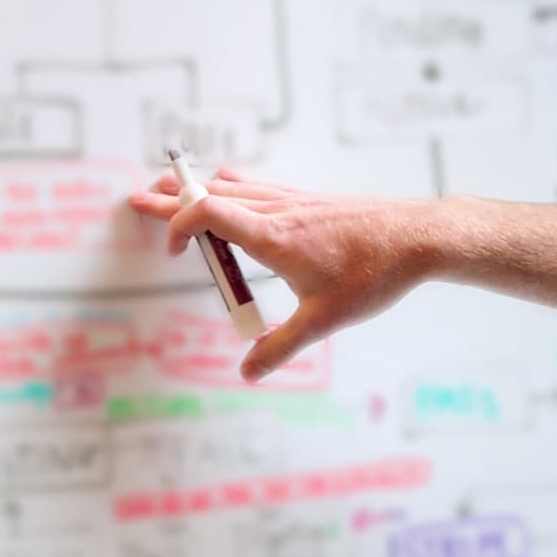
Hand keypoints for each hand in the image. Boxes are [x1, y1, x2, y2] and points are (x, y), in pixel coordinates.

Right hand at [126, 167, 431, 381]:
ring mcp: (293, 200)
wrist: (418, 237)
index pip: (206, 213)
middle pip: (210, 193)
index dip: (178, 226)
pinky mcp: (309, 200)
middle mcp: (277, 210)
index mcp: (272, 236)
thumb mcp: (322, 321)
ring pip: (234, 185)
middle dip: (170, 199)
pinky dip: (232, 187)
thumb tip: (248, 371)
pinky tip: (230, 188)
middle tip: (139, 199)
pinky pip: (259, 186)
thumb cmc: (373, 274)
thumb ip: (280, 347)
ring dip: (199, 189)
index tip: (172, 254)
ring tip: (172, 190)